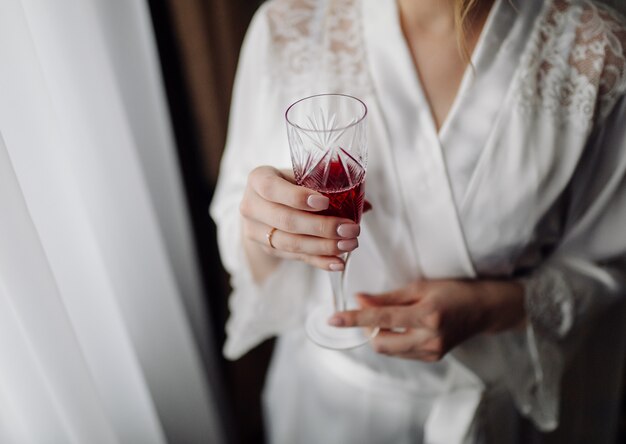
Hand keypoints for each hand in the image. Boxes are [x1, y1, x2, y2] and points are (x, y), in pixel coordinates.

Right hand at [240, 166, 360, 271]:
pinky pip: (296, 257)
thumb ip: (328, 186)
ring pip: (290, 243)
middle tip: (350, 228)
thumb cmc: (287, 185)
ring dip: (323, 246)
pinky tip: (338, 262)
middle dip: (321, 227)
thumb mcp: (300, 177)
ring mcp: (256, 231)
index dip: (297, 197)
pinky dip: (319, 261)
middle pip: (286, 221)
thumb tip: (366, 205)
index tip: (325, 202)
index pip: (272, 189)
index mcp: (258, 180)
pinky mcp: (267, 250)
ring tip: (350, 244)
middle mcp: (251, 206)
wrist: (264, 206)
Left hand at [328, 279, 524, 360]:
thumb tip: (359, 299)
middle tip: (371, 312)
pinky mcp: (432, 358)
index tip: (333, 319)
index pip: (381, 318)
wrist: (483, 310)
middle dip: (367, 329)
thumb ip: (388, 297)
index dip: (354, 318)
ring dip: (379, 335)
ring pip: (388, 350)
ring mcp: (431, 352)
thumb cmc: (452, 292)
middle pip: (380, 342)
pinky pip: (400, 353)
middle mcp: (429, 338)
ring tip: (391, 318)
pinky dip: (393, 340)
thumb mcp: (420, 287)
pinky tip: (402, 327)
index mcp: (427, 315)